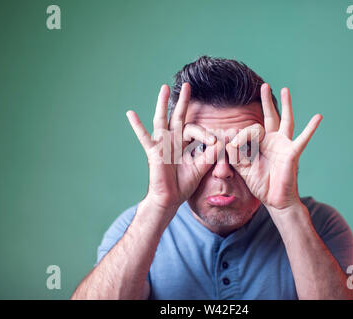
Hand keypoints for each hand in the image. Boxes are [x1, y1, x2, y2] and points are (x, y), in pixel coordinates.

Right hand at [126, 83, 222, 215]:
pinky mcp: (153, 151)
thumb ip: (210, 154)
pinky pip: (144, 137)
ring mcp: (162, 144)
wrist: (171, 198)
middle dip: (183, 101)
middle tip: (187, 85)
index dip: (205, 133)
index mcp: (184, 143)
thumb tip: (222, 141)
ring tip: (164, 88)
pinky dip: (137, 125)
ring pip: (162, 119)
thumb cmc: (184, 184)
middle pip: (178, 116)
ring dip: (163, 104)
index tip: (214, 141)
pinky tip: (130, 113)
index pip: (195, 129)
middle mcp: (173, 140)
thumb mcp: (201, 167)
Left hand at [226, 84, 322, 211]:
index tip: (232, 147)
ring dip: (286, 105)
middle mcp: (273, 141)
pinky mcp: (292, 153)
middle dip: (266, 102)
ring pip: (285, 121)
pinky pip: (302, 139)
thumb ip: (234, 155)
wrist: (275, 200)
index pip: (250, 130)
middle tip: (263, 86)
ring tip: (285, 89)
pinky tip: (318, 117)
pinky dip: (311, 128)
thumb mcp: (243, 168)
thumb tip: (227, 141)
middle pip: (270, 116)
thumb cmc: (261, 184)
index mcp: (261, 143)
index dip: (240, 137)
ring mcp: (284, 145)